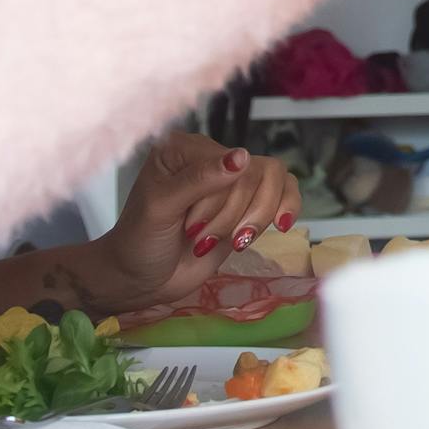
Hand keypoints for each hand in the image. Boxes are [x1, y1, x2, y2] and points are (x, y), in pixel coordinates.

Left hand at [85, 134, 300, 308]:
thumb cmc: (140, 241)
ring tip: (232, 243)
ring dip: (255, 218)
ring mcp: (232, 185)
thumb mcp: (161, 207)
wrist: (142, 280)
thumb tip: (242, 157)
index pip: (229, 159)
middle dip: (232, 214)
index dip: (219, 198)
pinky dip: (287, 208)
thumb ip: (199, 180)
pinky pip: (284, 194)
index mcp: (186, 148)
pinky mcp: (247, 208)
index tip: (191, 228)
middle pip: (254, 173)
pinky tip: (280, 226)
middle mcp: (212, 159)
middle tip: (201, 240)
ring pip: (274, 182)